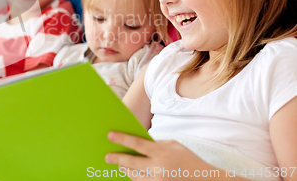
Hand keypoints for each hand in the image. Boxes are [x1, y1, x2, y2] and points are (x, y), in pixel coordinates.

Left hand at [105, 132, 221, 179]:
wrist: (205, 179)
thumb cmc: (188, 159)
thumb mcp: (173, 146)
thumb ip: (155, 144)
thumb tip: (136, 144)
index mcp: (162, 152)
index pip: (137, 144)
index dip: (122, 139)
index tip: (110, 135)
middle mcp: (159, 168)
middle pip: (131, 163)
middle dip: (117, 159)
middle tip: (107, 156)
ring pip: (134, 176)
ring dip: (125, 169)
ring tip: (119, 164)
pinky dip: (135, 178)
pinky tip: (130, 173)